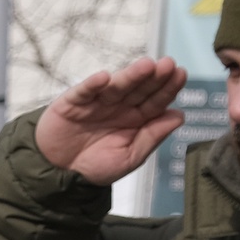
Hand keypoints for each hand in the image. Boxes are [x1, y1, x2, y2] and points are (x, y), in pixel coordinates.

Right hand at [35, 57, 188, 184]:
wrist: (59, 175)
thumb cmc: (95, 166)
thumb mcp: (129, 157)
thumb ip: (152, 136)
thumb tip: (179, 116)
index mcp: (135, 119)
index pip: (156, 101)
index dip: (168, 88)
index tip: (181, 74)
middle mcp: (119, 106)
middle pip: (139, 89)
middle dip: (154, 77)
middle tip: (168, 64)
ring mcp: (96, 103)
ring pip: (116, 86)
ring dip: (130, 75)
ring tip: (146, 66)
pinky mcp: (72, 103)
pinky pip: (84, 91)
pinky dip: (92, 85)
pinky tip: (104, 78)